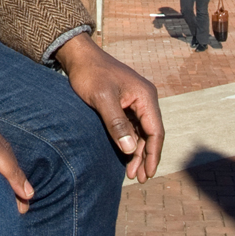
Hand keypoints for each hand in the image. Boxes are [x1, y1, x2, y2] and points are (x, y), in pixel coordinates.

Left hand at [54, 33, 163, 182]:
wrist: (79, 57)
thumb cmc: (90, 75)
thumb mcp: (102, 99)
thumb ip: (117, 124)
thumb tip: (130, 150)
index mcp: (145, 96)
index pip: (155, 131)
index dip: (153, 154)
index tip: (148, 174)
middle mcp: (145, 98)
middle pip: (150, 134)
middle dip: (145, 157)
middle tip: (138, 178)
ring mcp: (135, 101)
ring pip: (141, 132)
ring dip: (137, 151)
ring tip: (131, 172)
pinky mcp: (125, 103)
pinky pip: (132, 126)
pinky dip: (129, 142)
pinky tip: (124, 155)